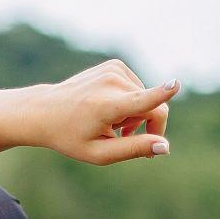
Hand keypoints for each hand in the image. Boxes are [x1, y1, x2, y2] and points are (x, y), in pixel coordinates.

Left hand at [25, 60, 178, 164]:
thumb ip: (134, 149)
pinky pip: (137, 87)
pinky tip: (110, 108)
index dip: (162, 94)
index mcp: (106, 106)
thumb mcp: (100, 153)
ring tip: (111, 123)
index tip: (175, 85)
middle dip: (147, 126)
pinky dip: (129, 101)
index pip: (141, 100)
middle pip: (154, 107)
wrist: (44, 111)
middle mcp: (111, 83)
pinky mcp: (114, 65)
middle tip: (123, 138)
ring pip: (146, 97)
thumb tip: (165, 147)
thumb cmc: (71, 137)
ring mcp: (113, 70)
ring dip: (135, 114)